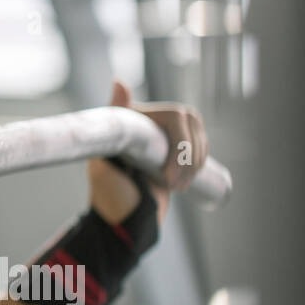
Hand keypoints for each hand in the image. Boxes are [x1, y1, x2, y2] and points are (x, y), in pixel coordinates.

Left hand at [86, 80, 207, 227]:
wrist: (121, 222)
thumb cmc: (109, 194)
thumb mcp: (104, 159)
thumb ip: (113, 124)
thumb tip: (119, 81)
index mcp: (133, 121)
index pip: (175, 116)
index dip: (180, 143)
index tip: (167, 177)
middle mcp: (149, 126)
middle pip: (191, 124)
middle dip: (190, 156)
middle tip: (173, 184)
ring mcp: (164, 140)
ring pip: (198, 138)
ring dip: (194, 163)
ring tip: (176, 187)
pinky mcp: (174, 156)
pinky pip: (199, 149)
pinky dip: (198, 166)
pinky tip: (185, 183)